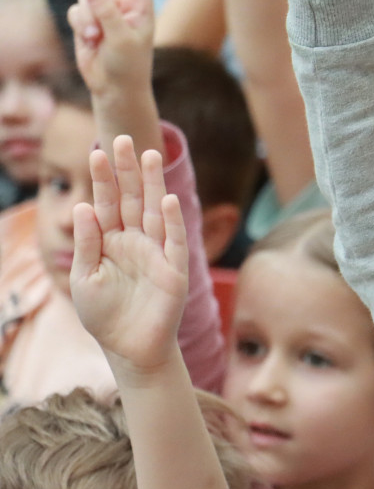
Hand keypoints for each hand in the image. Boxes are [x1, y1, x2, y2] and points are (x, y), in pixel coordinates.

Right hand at [67, 0, 153, 97]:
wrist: (114, 87)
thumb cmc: (128, 65)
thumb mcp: (122, 39)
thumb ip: (107, 13)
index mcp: (140, 5)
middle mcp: (123, 2)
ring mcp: (104, 9)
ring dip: (87, 18)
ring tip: (97, 38)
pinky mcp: (86, 19)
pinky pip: (74, 11)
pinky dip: (80, 26)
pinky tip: (90, 42)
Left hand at [70, 135, 187, 379]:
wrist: (130, 349)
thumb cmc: (104, 315)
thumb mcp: (84, 278)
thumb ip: (86, 243)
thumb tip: (83, 207)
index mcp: (109, 241)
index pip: (105, 203)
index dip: (102, 179)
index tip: (96, 152)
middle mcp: (134, 241)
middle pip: (131, 198)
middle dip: (128, 170)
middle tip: (124, 139)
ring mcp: (156, 253)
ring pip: (153, 211)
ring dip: (152, 184)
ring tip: (150, 155)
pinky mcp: (173, 270)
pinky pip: (173, 241)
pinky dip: (170, 221)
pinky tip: (164, 199)